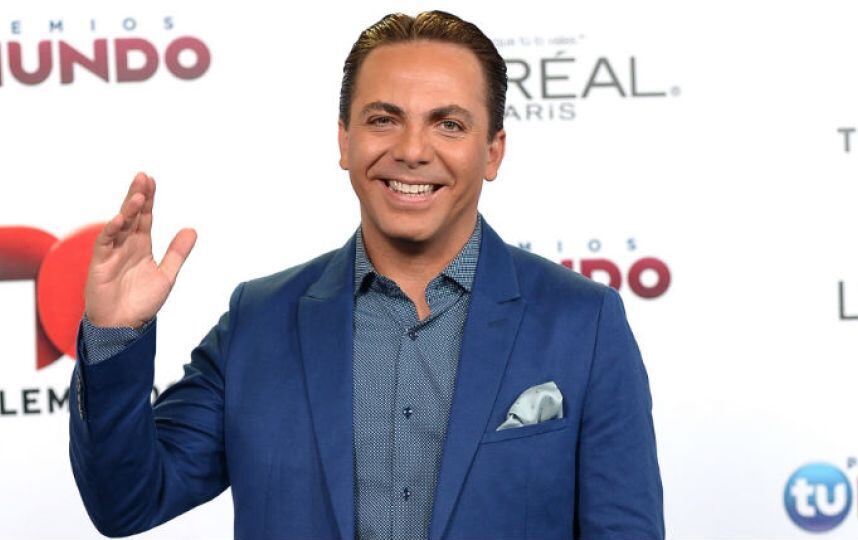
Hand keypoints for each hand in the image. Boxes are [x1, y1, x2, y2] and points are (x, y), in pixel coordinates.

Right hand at [83, 172, 196, 328]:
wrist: (123, 326)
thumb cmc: (141, 302)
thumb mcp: (166, 275)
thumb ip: (177, 253)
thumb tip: (192, 229)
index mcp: (141, 245)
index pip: (145, 217)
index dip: (149, 199)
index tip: (151, 181)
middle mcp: (125, 245)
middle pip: (132, 215)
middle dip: (137, 196)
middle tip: (143, 177)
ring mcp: (111, 252)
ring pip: (118, 225)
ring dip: (128, 210)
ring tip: (139, 196)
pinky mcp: (99, 264)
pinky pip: (105, 243)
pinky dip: (111, 231)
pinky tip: (121, 219)